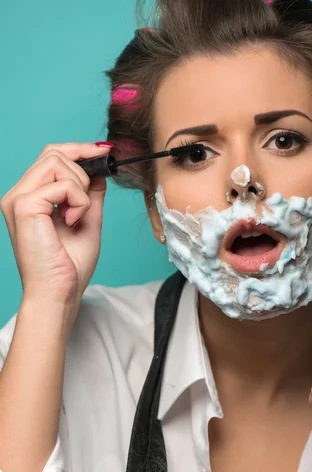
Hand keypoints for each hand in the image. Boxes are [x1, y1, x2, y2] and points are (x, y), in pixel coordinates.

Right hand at [0, 142, 110, 310]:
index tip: (105, 152)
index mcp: (30, 198)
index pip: (50, 157)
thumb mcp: (87, 220)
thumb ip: (90, 194)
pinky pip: (62, 184)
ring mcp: (18, 199)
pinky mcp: (25, 206)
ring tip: (78, 214)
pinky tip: (73, 220)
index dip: (79, 150)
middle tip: (89, 198)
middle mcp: (19, 194)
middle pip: (53, 153)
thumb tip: (99, 171)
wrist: (59, 293)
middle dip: (82, 168)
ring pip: (57, 162)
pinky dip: (79, 201)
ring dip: (80, 187)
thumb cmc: (69, 266)